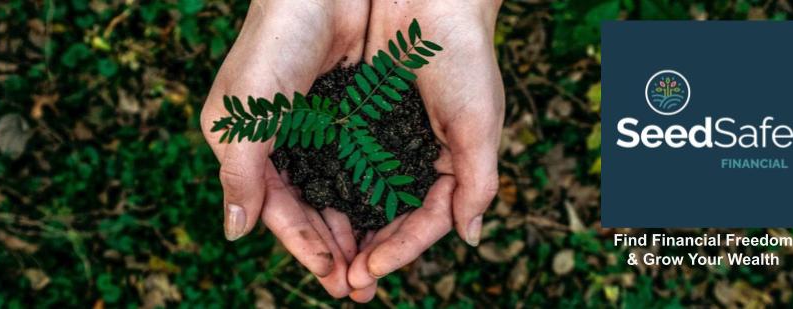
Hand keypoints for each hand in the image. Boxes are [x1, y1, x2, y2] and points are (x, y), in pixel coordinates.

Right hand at [200, 0, 367, 296]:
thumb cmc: (274, 42)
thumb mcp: (245, 112)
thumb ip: (241, 174)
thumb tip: (235, 234)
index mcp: (252, 146)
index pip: (278, 209)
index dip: (302, 246)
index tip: (331, 279)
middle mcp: (288, 142)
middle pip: (312, 209)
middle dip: (333, 249)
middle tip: (358, 288)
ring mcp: (323, 129)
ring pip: (340, 193)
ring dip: (356, 230)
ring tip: (376, 265)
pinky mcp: (356, 112)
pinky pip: (366, 164)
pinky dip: (375, 194)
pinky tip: (391, 218)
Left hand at [346, 0, 503, 301]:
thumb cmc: (463, 56)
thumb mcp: (478, 123)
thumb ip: (477, 182)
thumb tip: (470, 238)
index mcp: (453, 162)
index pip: (427, 219)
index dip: (402, 249)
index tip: (370, 272)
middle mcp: (418, 155)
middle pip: (393, 216)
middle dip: (371, 251)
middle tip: (346, 284)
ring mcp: (388, 138)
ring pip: (365, 196)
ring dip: (348, 230)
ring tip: (328, 261)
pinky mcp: (361, 117)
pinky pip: (344, 162)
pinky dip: (331, 189)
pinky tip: (313, 211)